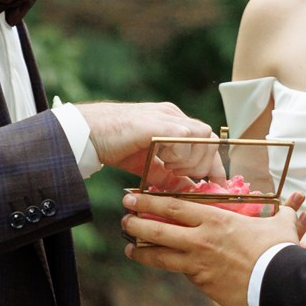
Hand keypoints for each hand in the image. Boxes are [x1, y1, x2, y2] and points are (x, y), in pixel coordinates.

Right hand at [76, 102, 213, 174]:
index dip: (215, 163)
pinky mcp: (158, 123)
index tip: (217, 183)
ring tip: (171, 168)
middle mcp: (174, 115)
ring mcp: (168, 116)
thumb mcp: (148, 165)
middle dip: (204, 164)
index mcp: (173, 123)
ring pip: (202, 136)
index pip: (207, 140)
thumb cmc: (114, 145)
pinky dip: (181, 154)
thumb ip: (169, 176)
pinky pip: (185, 136)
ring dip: (192, 159)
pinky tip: (165, 162)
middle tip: (184, 176)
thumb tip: (189, 190)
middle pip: (210, 138)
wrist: (88, 132)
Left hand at [121, 189, 305, 305]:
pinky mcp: (202, 284)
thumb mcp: (280, 226)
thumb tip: (293, 206)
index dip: (149, 201)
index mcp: (215, 219)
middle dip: (135, 223)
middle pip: (157, 229)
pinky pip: (181, 273)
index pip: (173, 206)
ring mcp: (198, 263)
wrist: (280, 284)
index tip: (134, 197)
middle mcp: (201, 239)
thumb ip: (281, 214)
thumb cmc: (279, 252)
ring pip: (160, 256)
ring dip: (141, 251)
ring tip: (129, 248)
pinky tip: (164, 267)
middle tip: (123, 218)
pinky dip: (171, 269)